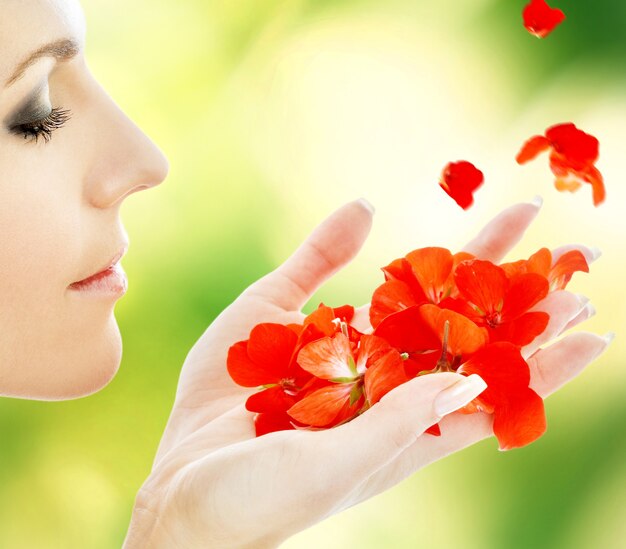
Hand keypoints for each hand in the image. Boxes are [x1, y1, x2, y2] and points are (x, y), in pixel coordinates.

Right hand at [122, 198, 608, 548]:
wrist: (184, 490)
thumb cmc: (258, 500)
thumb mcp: (331, 470)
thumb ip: (395, 422)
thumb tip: (468, 370)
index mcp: (402, 426)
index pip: (490, 388)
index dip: (544, 360)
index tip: (593, 324)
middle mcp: (378, 381)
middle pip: (462, 329)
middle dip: (514, 293)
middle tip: (567, 254)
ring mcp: (335, 349)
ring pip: (408, 294)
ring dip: (459, 259)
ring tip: (508, 220)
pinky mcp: (287, 324)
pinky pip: (315, 271)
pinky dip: (335, 240)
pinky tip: (363, 208)